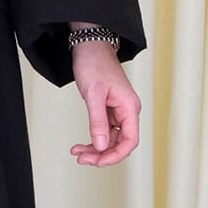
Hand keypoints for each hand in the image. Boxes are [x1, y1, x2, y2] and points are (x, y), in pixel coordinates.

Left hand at [70, 42, 140, 166]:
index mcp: (129, 107)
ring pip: (111, 139)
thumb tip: (101, 146)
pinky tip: (82, 144)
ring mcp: (118, 111)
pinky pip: (105, 131)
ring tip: (78, 153)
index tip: (98, 161)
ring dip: (95, 148)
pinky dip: (94, 138)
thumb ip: (98, 121)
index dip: (115, 155)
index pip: (130, 140)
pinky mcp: (109, 109)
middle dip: (102, 154)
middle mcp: (127, 111)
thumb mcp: (93, 94)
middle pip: (120, 143)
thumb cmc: (94, 64)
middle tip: (82, 159)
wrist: (89, 46)